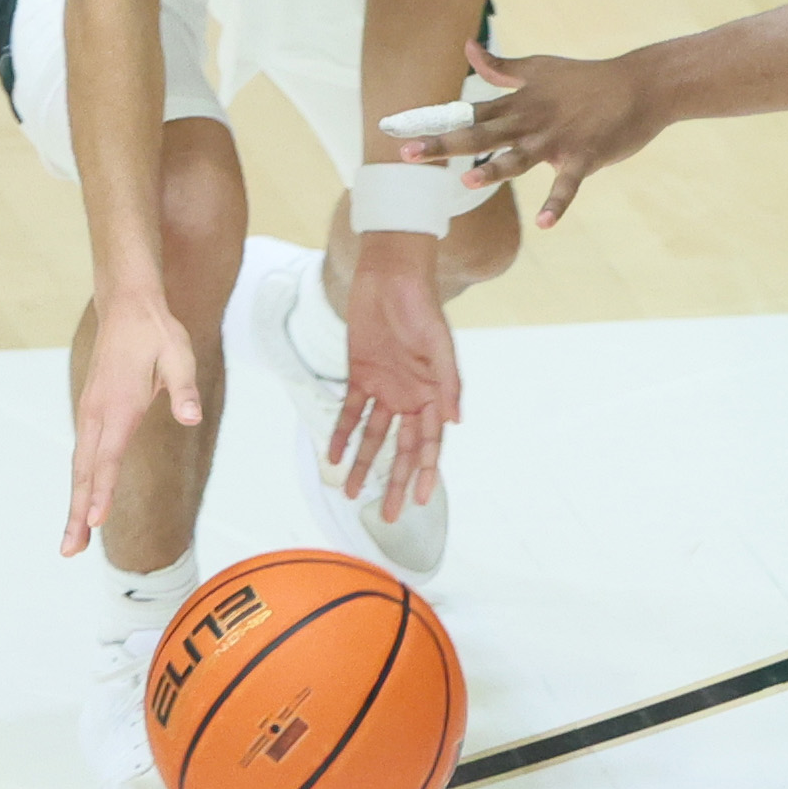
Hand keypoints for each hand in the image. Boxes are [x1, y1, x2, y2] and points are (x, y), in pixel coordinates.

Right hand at [71, 296, 202, 555]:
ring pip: (80, 467)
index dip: (102, 491)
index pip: (109, 457)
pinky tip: (82, 504)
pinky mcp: (91, 411)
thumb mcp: (180, 357)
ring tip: (72, 541)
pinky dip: (81, 483)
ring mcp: (90, 413)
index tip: (96, 521)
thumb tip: (191, 417)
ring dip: (75, 504)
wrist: (128, 307)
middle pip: (84, 472)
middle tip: (70, 551)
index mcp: (119, 406)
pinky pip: (84, 454)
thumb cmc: (157, 334)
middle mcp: (98, 414)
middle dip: (78, 513)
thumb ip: (185, 390)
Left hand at [332, 244, 459, 523]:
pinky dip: (341, 433)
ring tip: (352, 492)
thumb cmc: (420, 305)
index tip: (422, 500)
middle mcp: (411, 395)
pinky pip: (350, 412)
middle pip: (403, 448)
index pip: (431, 442)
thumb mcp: (438, 343)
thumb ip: (448, 382)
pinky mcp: (360, 375)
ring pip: (374, 437)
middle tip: (390, 513)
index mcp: (435, 392)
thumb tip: (455, 420)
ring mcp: (385, 387)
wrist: (389, 275)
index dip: (428, 472)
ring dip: (364, 463)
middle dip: (397, 481)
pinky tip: (332, 455)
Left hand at [393, 40, 661, 228]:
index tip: (394, 129)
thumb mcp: (540, 67)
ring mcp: (557, 140)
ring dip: (494, 171)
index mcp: (517, 103)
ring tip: (469, 184)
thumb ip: (501, 67)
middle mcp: (530, 121)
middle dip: (442, 145)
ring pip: (519, 158)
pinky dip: (559, 203)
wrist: (641, 85)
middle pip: (479, 135)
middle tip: (407, 155)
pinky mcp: (585, 156)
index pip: (466, 112)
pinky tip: (548, 223)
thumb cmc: (588, 79)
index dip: (430, 121)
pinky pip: (568, 184)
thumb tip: (467, 47)